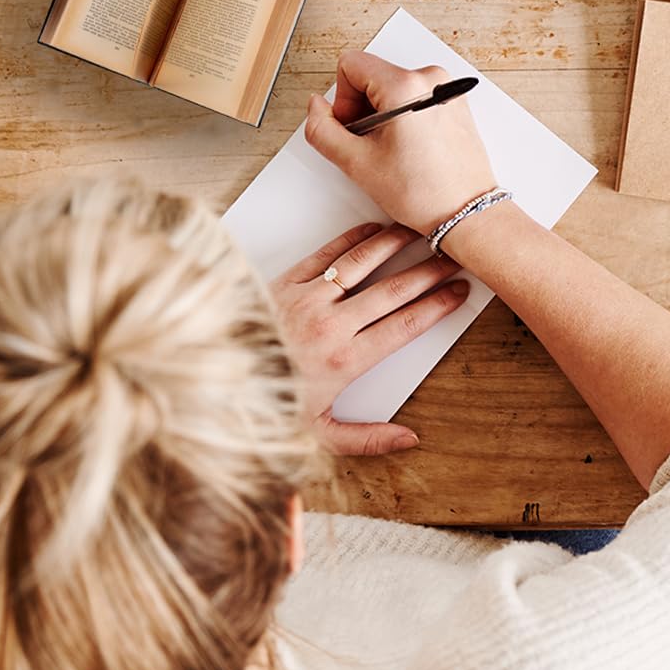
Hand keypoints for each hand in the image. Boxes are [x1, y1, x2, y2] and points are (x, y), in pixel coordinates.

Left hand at [270, 222, 470, 455]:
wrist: (210, 379)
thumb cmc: (264, 404)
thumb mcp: (318, 434)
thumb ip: (367, 438)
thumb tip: (410, 439)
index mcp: (346, 361)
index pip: (405, 326)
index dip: (438, 306)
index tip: (459, 293)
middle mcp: (330, 325)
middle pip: (393, 291)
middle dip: (429, 272)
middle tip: (453, 259)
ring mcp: (307, 299)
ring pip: (362, 264)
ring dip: (397, 245)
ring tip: (421, 233)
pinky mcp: (285, 282)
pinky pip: (327, 254)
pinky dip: (354, 239)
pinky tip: (375, 230)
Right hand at [303, 52, 497, 236]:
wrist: (466, 212)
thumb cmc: (425, 193)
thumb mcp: (357, 164)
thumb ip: (322, 129)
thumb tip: (316, 107)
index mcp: (407, 86)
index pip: (351, 65)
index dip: (342, 99)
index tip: (354, 128)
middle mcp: (432, 79)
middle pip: (373, 75)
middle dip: (362, 108)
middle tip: (372, 144)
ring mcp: (448, 89)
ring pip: (393, 87)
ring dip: (383, 115)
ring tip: (394, 149)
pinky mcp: (455, 102)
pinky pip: (416, 97)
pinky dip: (405, 117)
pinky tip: (411, 147)